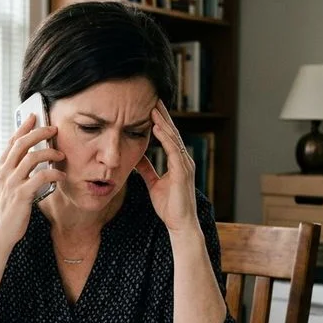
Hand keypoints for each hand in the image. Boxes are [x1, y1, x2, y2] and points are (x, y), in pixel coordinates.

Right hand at [0, 113, 65, 248]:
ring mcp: (12, 182)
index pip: (12, 141)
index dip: (24, 126)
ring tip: (61, 156)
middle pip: (22, 143)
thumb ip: (15, 171)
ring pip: (33, 157)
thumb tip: (32, 157)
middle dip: (40, 132)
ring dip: (50, 153)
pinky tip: (61, 176)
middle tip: (54, 129)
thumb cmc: (7, 210)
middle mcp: (3, 172)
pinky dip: (54, 173)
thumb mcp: (7, 186)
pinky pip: (42, 176)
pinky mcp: (22, 194)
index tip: (35, 116)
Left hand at [135, 101, 198, 234]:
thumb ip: (147, 170)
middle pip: (172, 133)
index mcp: (178, 162)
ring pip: (173, 138)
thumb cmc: (170, 206)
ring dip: (163, 122)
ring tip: (153, 108)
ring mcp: (185, 165)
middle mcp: (184, 160)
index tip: (151, 108)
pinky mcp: (182, 172)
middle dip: (162, 116)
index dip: (160, 122)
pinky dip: (165, 138)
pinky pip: (173, 150)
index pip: (168, 137)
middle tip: (153, 99)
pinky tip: (157, 127)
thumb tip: (137, 158)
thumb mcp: (154, 184)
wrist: (180, 224)